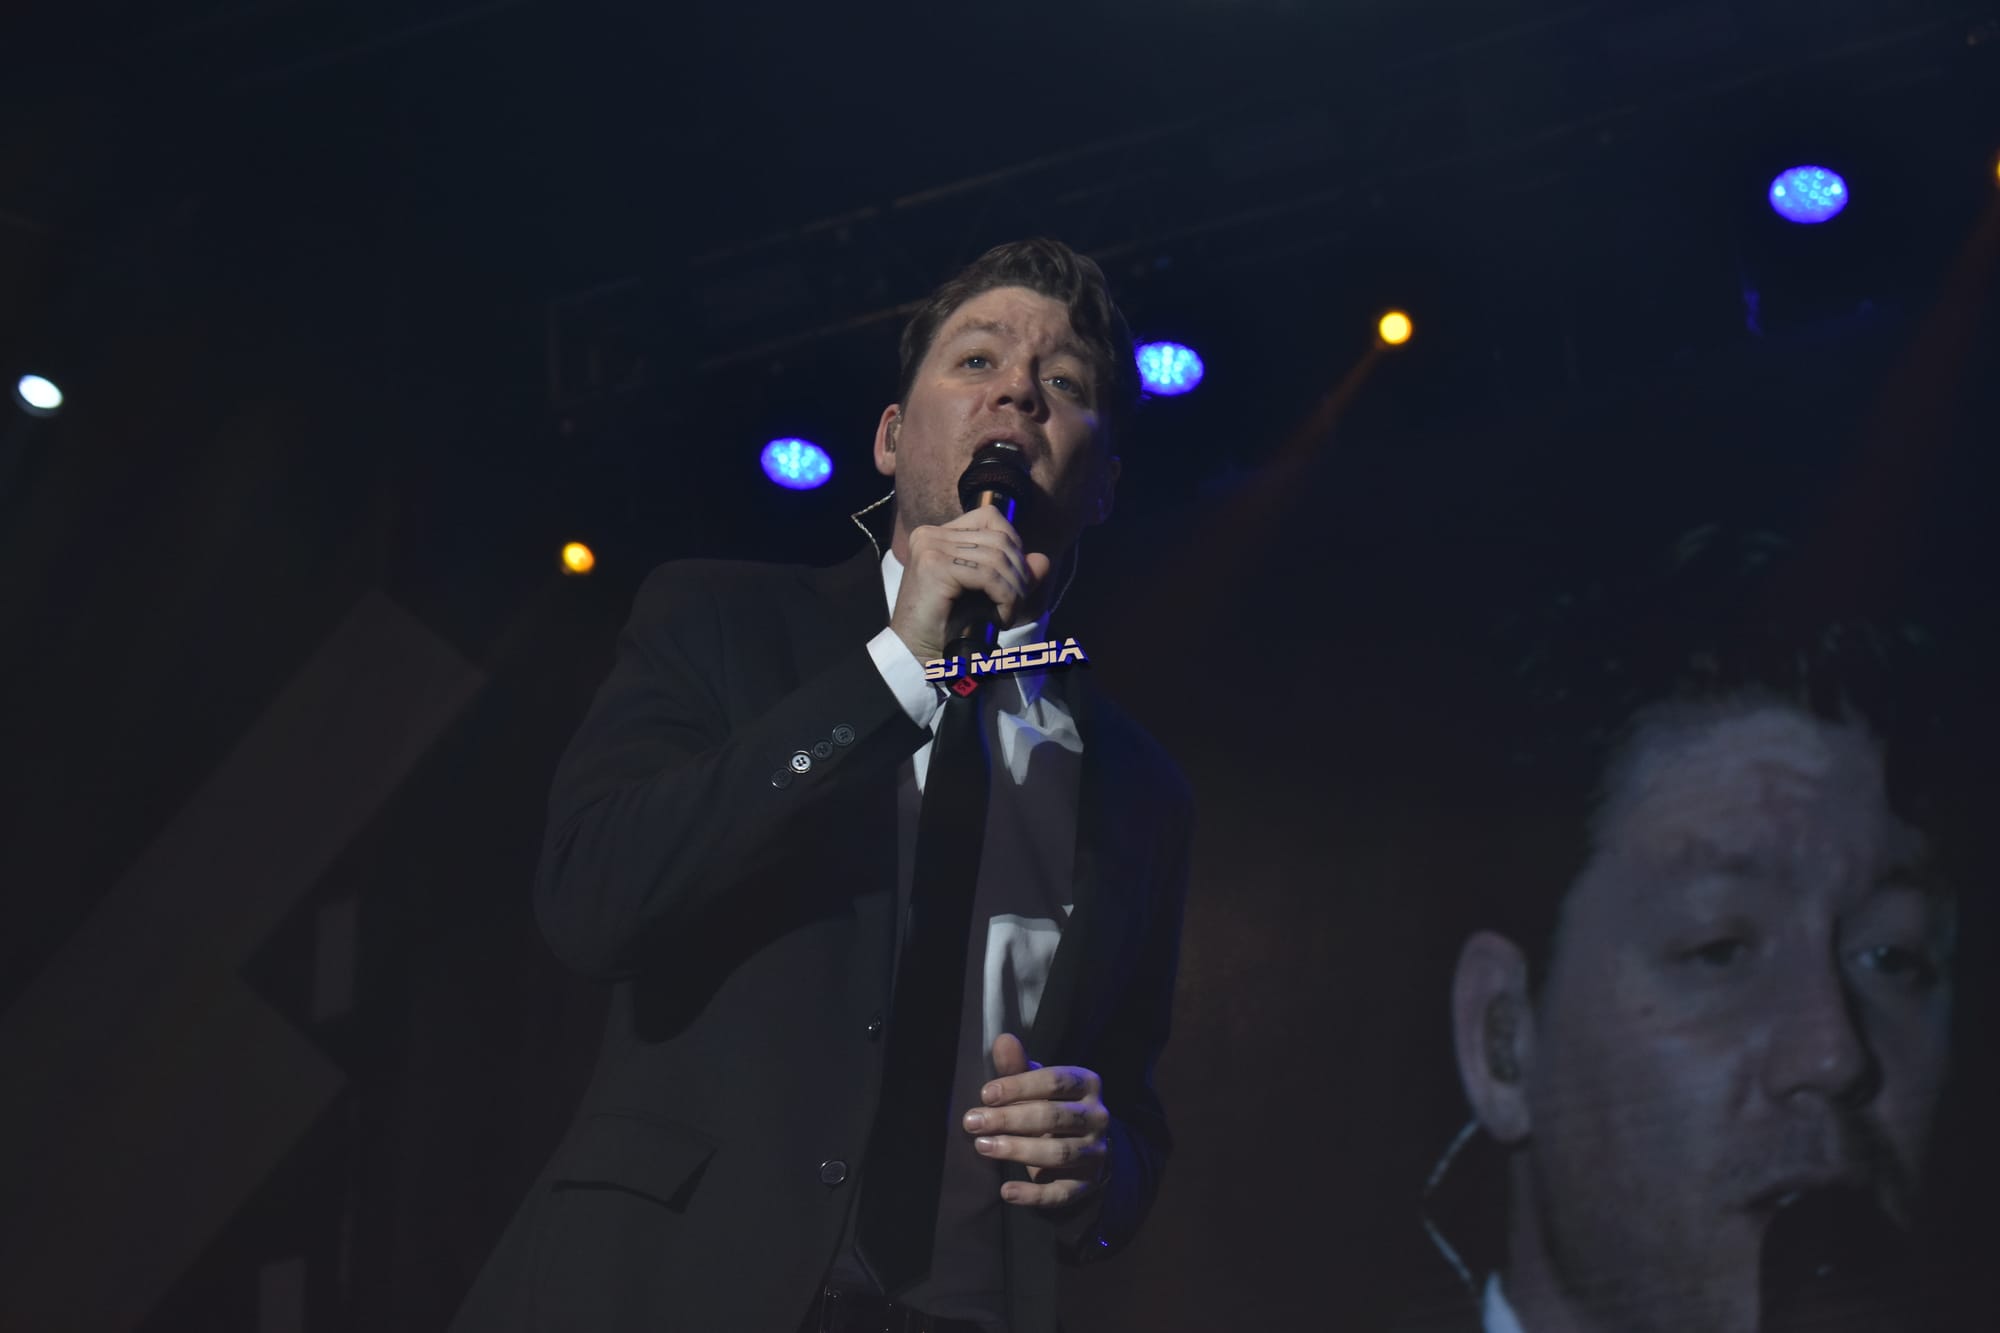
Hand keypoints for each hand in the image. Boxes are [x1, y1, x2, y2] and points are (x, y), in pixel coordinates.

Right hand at [890, 509, 1052, 664]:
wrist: (916, 654)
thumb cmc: (946, 627)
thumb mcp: (986, 594)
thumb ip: (1012, 574)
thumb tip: (1042, 559)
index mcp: (937, 535)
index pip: (990, 518)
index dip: (1013, 545)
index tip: (1015, 580)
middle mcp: (930, 535)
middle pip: (998, 538)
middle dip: (1019, 573)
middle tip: (1015, 604)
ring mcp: (930, 548)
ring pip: (997, 558)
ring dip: (1013, 590)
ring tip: (1007, 614)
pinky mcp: (934, 566)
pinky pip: (988, 575)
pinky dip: (1004, 598)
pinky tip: (1000, 618)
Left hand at [961, 1033, 1108, 1207]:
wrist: (1086, 1146)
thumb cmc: (1053, 1106)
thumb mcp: (1038, 1084)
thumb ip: (1019, 1067)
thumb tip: (1002, 1040)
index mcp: (1087, 1084)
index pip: (1055, 1082)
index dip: (1019, 1086)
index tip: (985, 1094)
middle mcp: (1097, 1117)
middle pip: (1053, 1117)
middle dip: (1009, 1119)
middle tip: (972, 1122)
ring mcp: (1095, 1152)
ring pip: (1058, 1154)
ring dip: (1017, 1150)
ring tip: (982, 1146)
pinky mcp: (1087, 1184)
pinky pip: (1062, 1193)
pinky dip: (1034, 1194)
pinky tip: (1006, 1191)